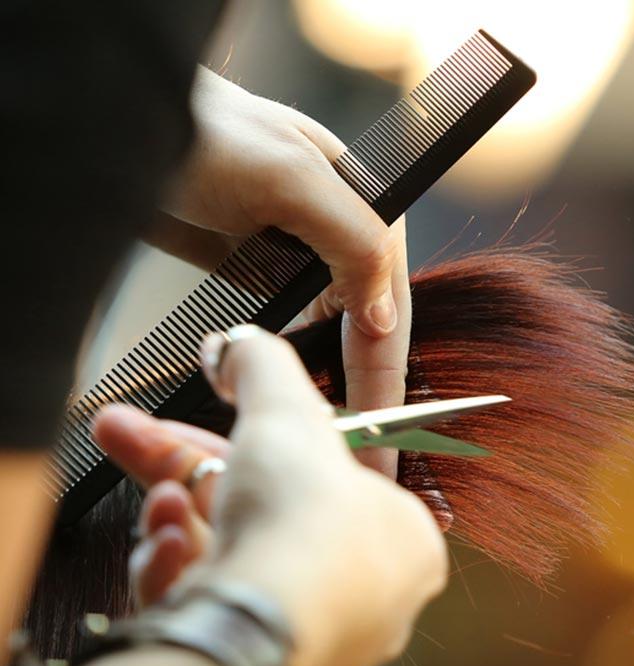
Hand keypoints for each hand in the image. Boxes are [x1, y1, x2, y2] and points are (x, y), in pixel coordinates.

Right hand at [93, 328, 446, 665]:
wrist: (261, 630)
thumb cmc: (303, 528)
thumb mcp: (286, 415)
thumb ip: (262, 367)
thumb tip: (235, 344)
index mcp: (399, 536)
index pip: (314, 474)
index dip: (246, 440)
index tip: (199, 423)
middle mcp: (364, 592)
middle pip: (260, 512)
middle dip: (182, 468)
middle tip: (128, 435)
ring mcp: (311, 636)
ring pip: (232, 561)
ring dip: (182, 521)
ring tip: (158, 504)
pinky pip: (216, 611)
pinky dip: (183, 575)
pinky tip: (163, 554)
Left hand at [148, 68, 411, 477]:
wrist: (128, 124)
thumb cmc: (205, 132)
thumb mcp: (290, 179)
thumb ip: (354, 241)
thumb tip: (387, 319)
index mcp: (367, 212)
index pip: (388, 310)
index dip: (383, 378)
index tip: (380, 438)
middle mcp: (342, 239)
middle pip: (366, 331)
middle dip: (363, 391)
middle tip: (362, 456)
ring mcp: (302, 258)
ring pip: (331, 336)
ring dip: (329, 383)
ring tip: (333, 438)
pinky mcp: (265, 272)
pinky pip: (292, 330)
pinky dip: (291, 366)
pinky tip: (294, 397)